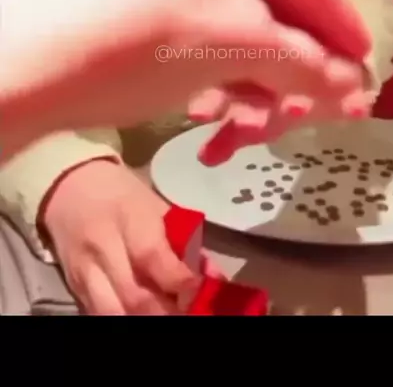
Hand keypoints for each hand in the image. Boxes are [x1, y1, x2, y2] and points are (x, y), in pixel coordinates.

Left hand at [0, 0, 371, 161]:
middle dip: (283, 44)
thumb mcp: (230, 43)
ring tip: (259, 100)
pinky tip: (211, 86)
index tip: (357, 50)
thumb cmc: (98, 32)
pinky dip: (199, 43)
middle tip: (312, 84)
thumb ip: (301, 59)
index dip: (333, 15)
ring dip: (242, 53)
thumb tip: (338, 74)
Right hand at [42, 161, 211, 315]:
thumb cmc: (121, 193)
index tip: (198, 290)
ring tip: (165, 314)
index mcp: (128, 217)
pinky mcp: (73, 286)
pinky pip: (98, 314)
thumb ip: (184, 240)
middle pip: (135, 295)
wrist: (69, 184)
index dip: (180, 281)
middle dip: (166, 311)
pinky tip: (141, 314)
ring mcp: (85, 270)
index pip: (152, 257)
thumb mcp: (155, 206)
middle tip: (188, 311)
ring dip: (144, 319)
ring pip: (114, 312)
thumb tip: (211, 273)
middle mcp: (103, 246)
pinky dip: (124, 318)